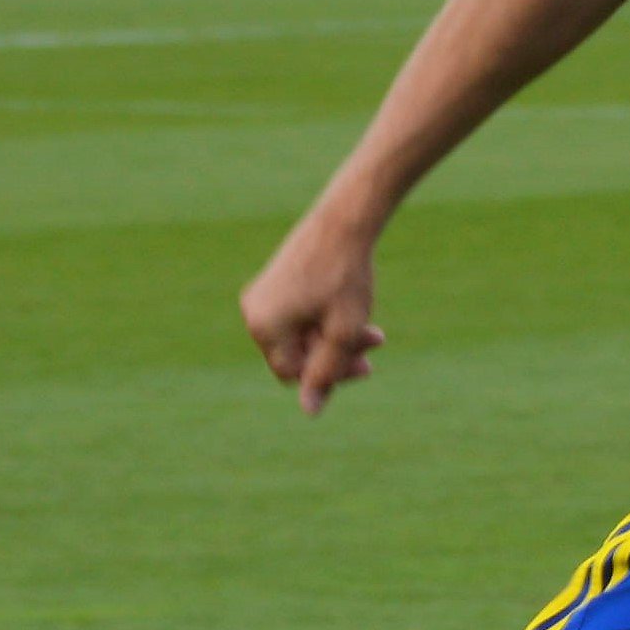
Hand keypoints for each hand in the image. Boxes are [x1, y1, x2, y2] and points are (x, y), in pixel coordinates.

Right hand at [240, 206, 385, 412]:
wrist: (344, 219)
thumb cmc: (344, 275)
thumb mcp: (342, 331)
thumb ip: (327, 373)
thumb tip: (310, 410)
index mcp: (263, 327)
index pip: (294, 373)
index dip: (331, 375)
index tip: (366, 364)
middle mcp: (254, 312)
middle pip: (298, 354)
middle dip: (337, 353)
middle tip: (375, 343)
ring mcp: (263, 296)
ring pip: (303, 335)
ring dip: (337, 336)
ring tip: (373, 329)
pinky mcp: (276, 282)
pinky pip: (300, 315)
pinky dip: (327, 318)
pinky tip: (356, 309)